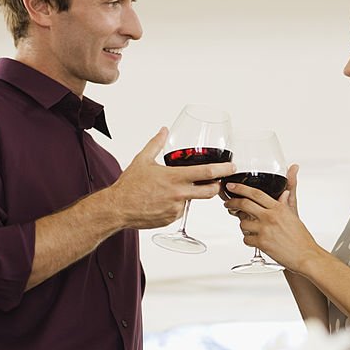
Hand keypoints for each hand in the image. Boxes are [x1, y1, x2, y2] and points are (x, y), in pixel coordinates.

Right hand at [108, 128, 232, 229]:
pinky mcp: (172, 218)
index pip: (207, 173)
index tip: (232, 167)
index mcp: (174, 177)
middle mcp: (179, 194)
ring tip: (172, 189)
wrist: (118, 208)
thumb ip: (156, 143)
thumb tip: (163, 130)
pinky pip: (181, 210)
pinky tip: (163, 200)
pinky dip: (177, 204)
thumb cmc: (129, 185)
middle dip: (216, 186)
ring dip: (190, 194)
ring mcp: (177, 208)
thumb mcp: (143, 160)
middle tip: (215, 181)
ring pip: (193, 200)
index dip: (223, 170)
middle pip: (210, 191)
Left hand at [223, 166, 318, 270]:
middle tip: (228, 203)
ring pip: (242, 223)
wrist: (306, 256)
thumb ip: (285, 204)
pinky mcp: (262, 243)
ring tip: (249, 228)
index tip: (232, 187)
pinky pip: (246, 239)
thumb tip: (284, 193)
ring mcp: (265, 230)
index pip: (256, 193)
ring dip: (243, 225)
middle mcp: (270, 217)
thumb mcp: (293, 217)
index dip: (241, 188)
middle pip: (244, 204)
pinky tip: (255, 240)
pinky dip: (248, 240)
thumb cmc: (301, 239)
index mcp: (279, 208)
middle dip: (232, 202)